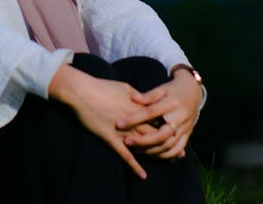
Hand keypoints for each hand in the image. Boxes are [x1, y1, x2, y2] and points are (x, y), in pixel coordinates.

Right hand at [49, 64, 168, 178]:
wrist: (83, 91)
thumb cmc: (103, 87)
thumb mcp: (125, 88)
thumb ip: (139, 97)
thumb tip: (147, 101)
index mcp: (138, 107)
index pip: (158, 120)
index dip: (169, 128)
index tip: (178, 134)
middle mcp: (134, 120)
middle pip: (155, 135)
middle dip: (168, 144)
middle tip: (179, 154)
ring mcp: (123, 131)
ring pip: (143, 146)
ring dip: (156, 156)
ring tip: (167, 163)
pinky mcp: (111, 138)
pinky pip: (125, 155)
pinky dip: (135, 166)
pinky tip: (143, 175)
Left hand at [116, 69, 203, 159]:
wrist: (193, 92)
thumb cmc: (172, 89)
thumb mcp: (161, 88)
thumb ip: (147, 96)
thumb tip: (132, 98)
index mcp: (172, 103)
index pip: (151, 112)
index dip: (134, 119)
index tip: (119, 123)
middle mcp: (180, 117)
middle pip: (161, 135)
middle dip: (143, 141)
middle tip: (126, 141)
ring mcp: (185, 128)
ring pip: (168, 145)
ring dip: (151, 150)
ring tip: (135, 150)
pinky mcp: (187, 136)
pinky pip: (177, 150)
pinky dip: (165, 155)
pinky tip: (151, 155)